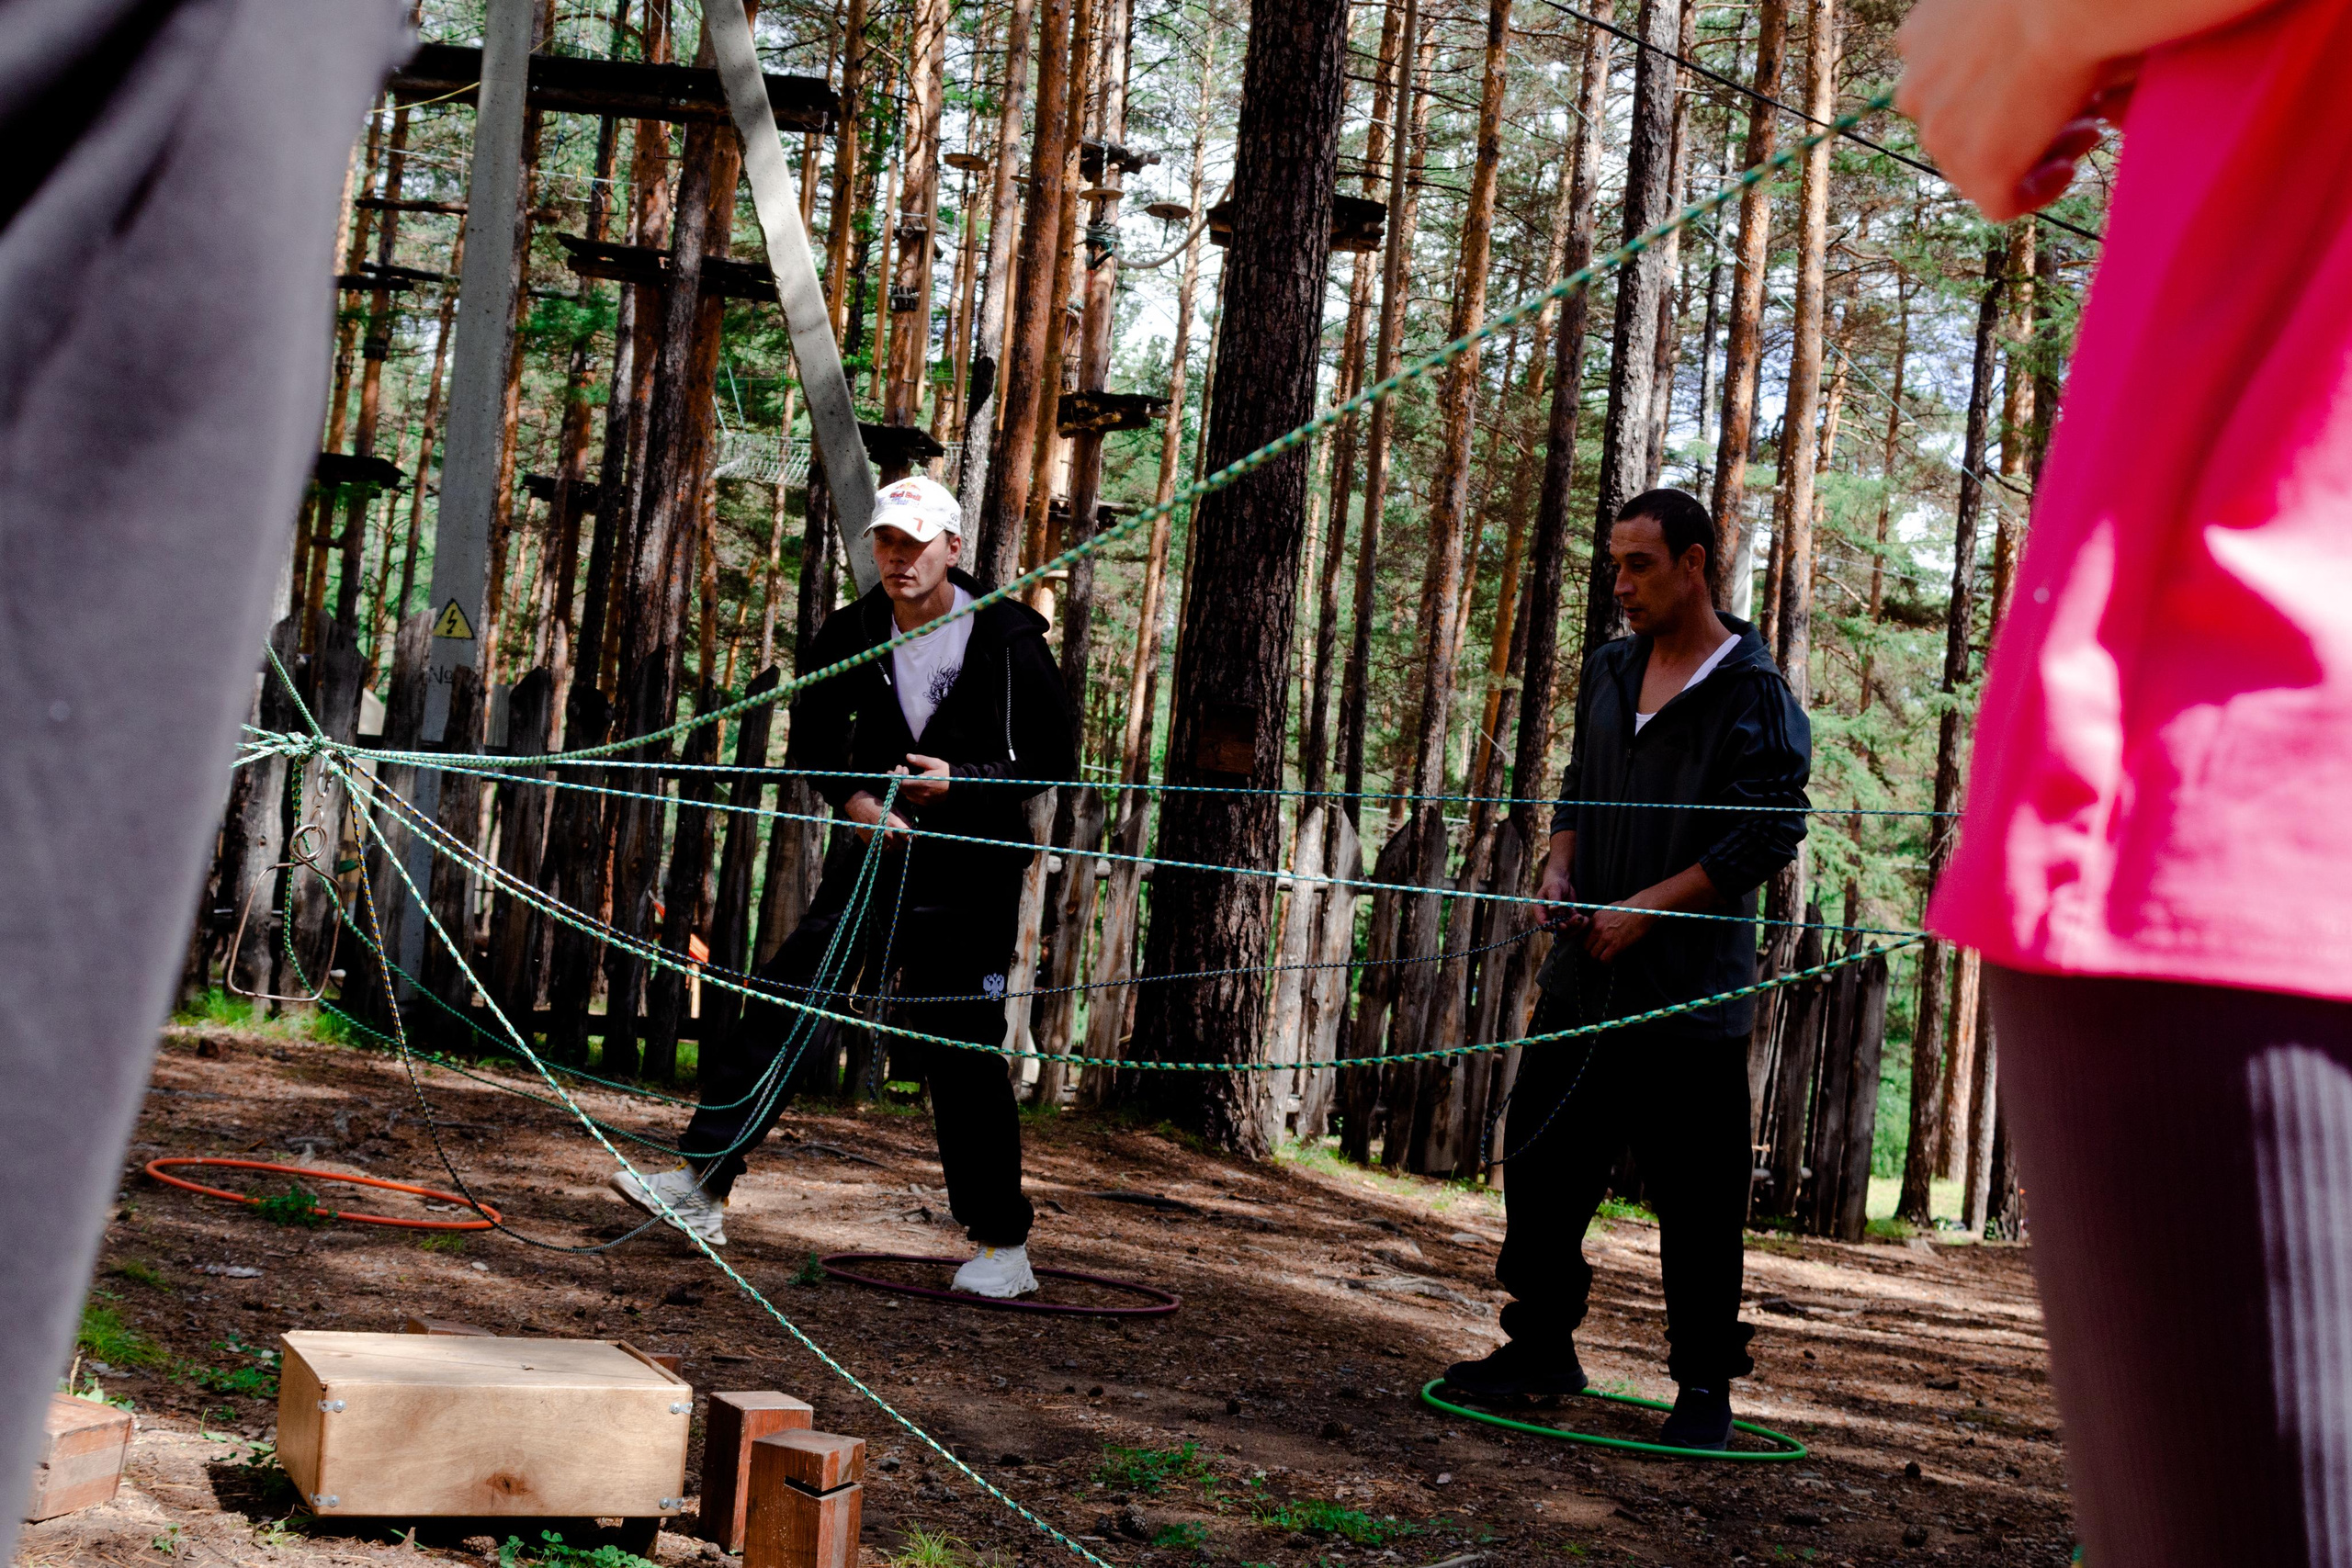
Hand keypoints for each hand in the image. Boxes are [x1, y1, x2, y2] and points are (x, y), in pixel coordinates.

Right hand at [843, 790, 912, 843]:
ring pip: (890, 850)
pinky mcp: (869, 842)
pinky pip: (880, 852)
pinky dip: (882, 848)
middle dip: (901, 843)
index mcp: (893, 823)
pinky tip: (882, 841)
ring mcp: (877, 838)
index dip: (910, 838)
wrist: (859, 806)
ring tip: (890, 840)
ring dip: (892, 847)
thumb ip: (904, 821)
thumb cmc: (879, 807)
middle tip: (899, 838)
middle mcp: (885, 833)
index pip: (907, 837)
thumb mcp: (894, 809)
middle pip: (900, 846)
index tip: (909, 837)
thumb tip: (912, 832)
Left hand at [894, 753, 952, 806]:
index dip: (897, 775)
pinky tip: (913, 783)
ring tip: (908, 774)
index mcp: (923, 783)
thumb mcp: (934, 763)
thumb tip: (908, 757)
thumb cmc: (946, 772)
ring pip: (906, 793)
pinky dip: (908, 790)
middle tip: (904, 768)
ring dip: (903, 784)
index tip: (899, 767)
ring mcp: (923, 800)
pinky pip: (911, 797)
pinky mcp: (925, 803)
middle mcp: (922, 794)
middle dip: (899, 778)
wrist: (957, 786)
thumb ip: (920, 760)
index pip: (902, 783)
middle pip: (902, 789)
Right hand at [1537, 858, 1586, 933]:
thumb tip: (1553, 910)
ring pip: (1566, 930)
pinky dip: (1580, 923)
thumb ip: (1554, 899)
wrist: (1562, 881)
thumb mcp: (1554, 888)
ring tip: (1584, 919)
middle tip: (1578, 919)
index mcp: (1540, 911)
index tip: (1563, 925)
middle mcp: (1549, 917)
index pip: (1543, 923)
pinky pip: (1574, 925)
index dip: (1552, 927)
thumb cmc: (1554, 883)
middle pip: (1556, 929)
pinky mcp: (1568, 918)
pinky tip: (1586, 918)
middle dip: (1568, 927)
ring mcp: (1559, 919)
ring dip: (1576, 927)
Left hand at [1582, 904, 1657, 963]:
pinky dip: (1607, 962)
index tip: (1594, 944)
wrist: (1642, 910)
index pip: (1583, 934)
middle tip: (1600, 952)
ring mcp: (1605, 936)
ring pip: (1593, 954)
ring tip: (1607, 957)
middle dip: (1593, 950)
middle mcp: (1597, 927)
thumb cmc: (1630, 908)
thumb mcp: (1610, 909)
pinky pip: (1604, 959)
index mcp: (1595, 918)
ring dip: (1600, 957)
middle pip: (1586, 946)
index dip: (1589, 941)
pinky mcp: (1615, 944)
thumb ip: (1602, 918)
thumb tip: (1603, 925)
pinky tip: (1612, 960)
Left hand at [1896, 0, 2134, 220]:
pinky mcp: (1978, 170)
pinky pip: (2002, 202)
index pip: (1946, 82)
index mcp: (1919, 38)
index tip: (2041, 82)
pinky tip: (2067, 170)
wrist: (2067, 1)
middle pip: (1962, 123)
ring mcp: (1941, 134)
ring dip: (2033, 151)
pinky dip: (2037, 191)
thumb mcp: (2008, 4)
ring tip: (2088, 129)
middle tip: (2074, 109)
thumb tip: (2029, 64)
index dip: (1997, 88)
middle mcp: (1915, 89)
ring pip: (1981, 161)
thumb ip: (2003, 33)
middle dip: (2017, 119)